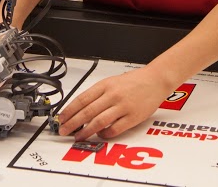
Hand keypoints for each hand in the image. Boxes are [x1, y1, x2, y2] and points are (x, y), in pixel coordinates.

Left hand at [55, 66, 171, 140]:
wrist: (156, 79)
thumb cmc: (134, 81)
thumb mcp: (112, 82)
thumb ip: (98, 94)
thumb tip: (80, 109)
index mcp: (105, 85)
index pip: (81, 99)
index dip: (69, 111)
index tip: (61, 119)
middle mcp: (113, 95)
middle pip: (87, 112)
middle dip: (73, 123)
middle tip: (64, 131)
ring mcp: (123, 106)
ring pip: (99, 122)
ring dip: (86, 131)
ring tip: (79, 137)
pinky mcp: (133, 117)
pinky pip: (115, 129)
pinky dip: (105, 134)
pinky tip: (101, 135)